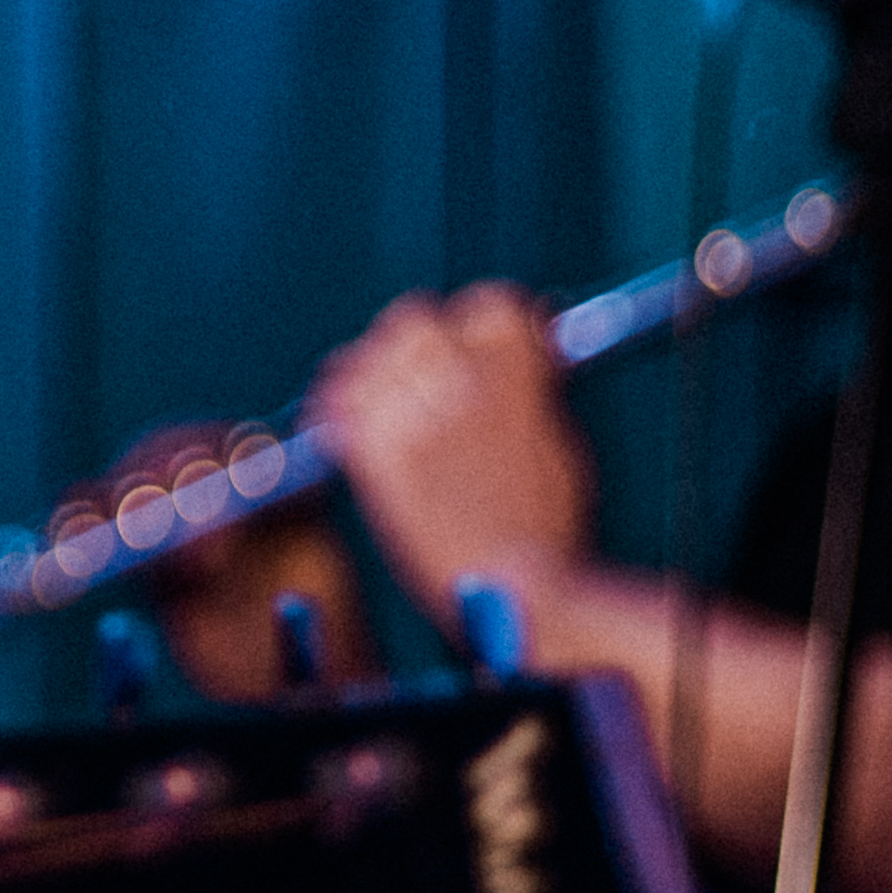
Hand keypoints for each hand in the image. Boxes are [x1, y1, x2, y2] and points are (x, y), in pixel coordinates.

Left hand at [311, 284, 588, 644]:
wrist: (516, 588)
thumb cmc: (545, 530)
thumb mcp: (558, 443)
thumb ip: (530, 394)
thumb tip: (516, 367)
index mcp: (515, 377)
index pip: (486, 304)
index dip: (476, 319)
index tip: (471, 335)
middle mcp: (462, 384)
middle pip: (414, 319)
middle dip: (413, 338)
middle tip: (411, 368)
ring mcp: (416, 416)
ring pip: (368, 355)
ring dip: (370, 371)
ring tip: (370, 396)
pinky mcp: (376, 455)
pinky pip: (337, 404)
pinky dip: (333, 406)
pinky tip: (337, 420)